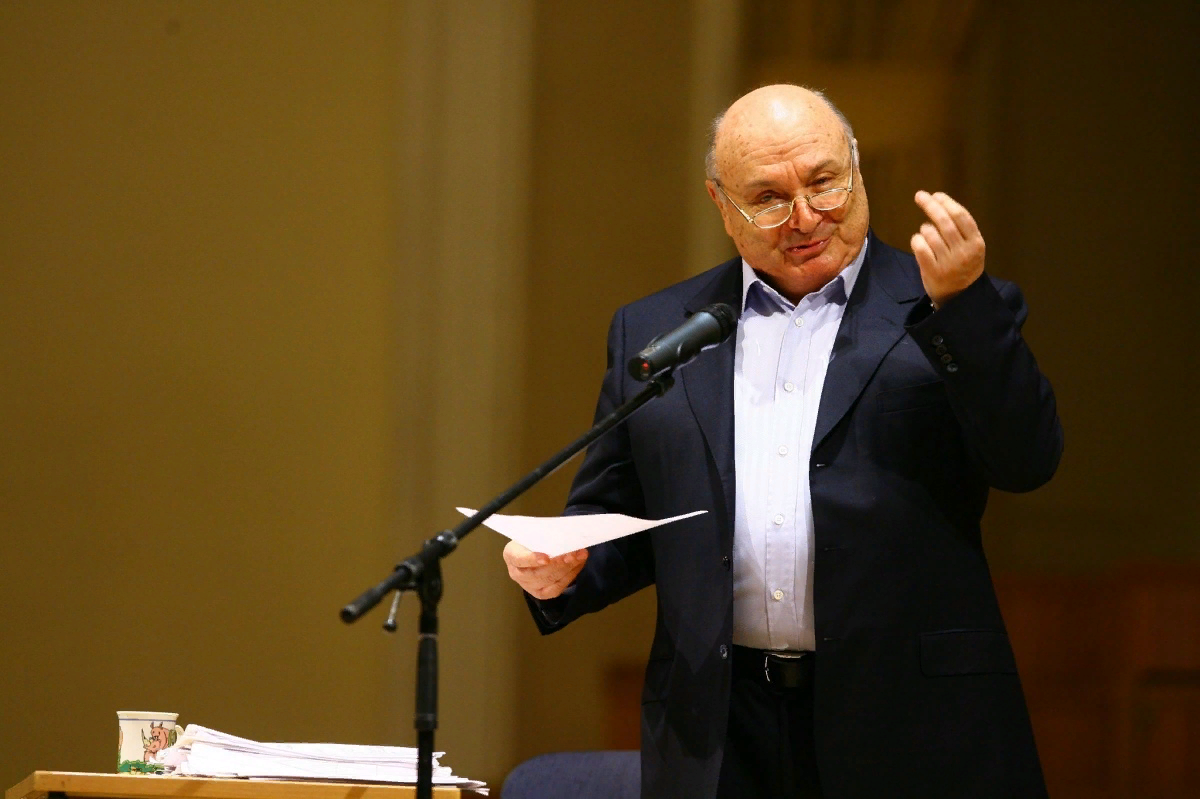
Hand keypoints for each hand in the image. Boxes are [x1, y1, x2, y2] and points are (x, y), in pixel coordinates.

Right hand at [503, 540, 587, 599]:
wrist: (531, 550)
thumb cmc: (533, 538)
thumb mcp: (533, 533)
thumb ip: (545, 536)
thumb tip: (565, 536)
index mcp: (511, 555)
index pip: (520, 559)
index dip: (533, 559)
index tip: (546, 558)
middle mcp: (516, 573)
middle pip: (538, 573)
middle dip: (558, 563)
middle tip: (573, 554)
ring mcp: (528, 586)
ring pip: (549, 580)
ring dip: (568, 568)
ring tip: (580, 557)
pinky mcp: (540, 593)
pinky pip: (556, 588)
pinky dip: (570, 576)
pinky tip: (578, 565)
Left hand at [910, 191, 985, 306]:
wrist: (960, 297)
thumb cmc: (963, 266)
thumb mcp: (971, 248)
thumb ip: (961, 230)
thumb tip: (939, 203)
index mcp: (976, 243)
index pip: (961, 216)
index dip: (947, 203)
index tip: (936, 195)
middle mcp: (964, 252)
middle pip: (945, 222)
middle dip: (931, 205)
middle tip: (920, 196)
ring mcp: (948, 263)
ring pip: (931, 234)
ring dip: (924, 227)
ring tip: (926, 231)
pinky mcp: (933, 272)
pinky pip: (920, 248)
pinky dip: (916, 240)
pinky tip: (918, 241)